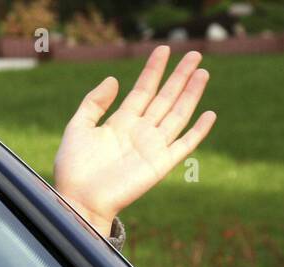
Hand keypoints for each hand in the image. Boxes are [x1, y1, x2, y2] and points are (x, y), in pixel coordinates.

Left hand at [54, 45, 216, 236]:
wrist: (79, 200)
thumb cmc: (74, 169)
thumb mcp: (78, 127)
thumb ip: (94, 103)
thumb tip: (113, 79)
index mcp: (121, 123)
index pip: (142, 90)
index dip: (153, 70)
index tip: (163, 50)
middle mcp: (140, 132)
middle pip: (164, 98)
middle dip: (179, 75)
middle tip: (194, 54)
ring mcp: (152, 147)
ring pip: (177, 114)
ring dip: (191, 94)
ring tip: (202, 72)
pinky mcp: (160, 164)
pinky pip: (184, 145)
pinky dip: (198, 131)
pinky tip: (209, 114)